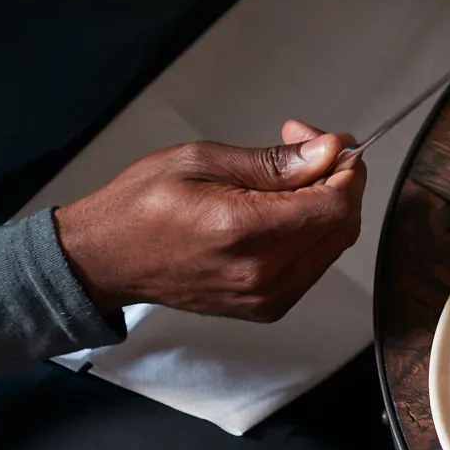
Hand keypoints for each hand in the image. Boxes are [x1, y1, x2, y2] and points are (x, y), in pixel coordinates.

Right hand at [55, 121, 366, 320]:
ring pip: (332, 246)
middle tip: (307, 150)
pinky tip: (283, 210)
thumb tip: (327, 152)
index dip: (344, 168)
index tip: (328, 143)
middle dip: (338, 181)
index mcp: (247, 234)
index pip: (336, 204)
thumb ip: (274, 162)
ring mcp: (268, 298)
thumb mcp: (203, 161)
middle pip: (341, 226)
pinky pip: (313, 265)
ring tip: (289, 178)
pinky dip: (311, 233)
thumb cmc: (140, 207)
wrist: (106, 259)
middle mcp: (264, 275)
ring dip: (326, 206)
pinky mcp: (268, 307)